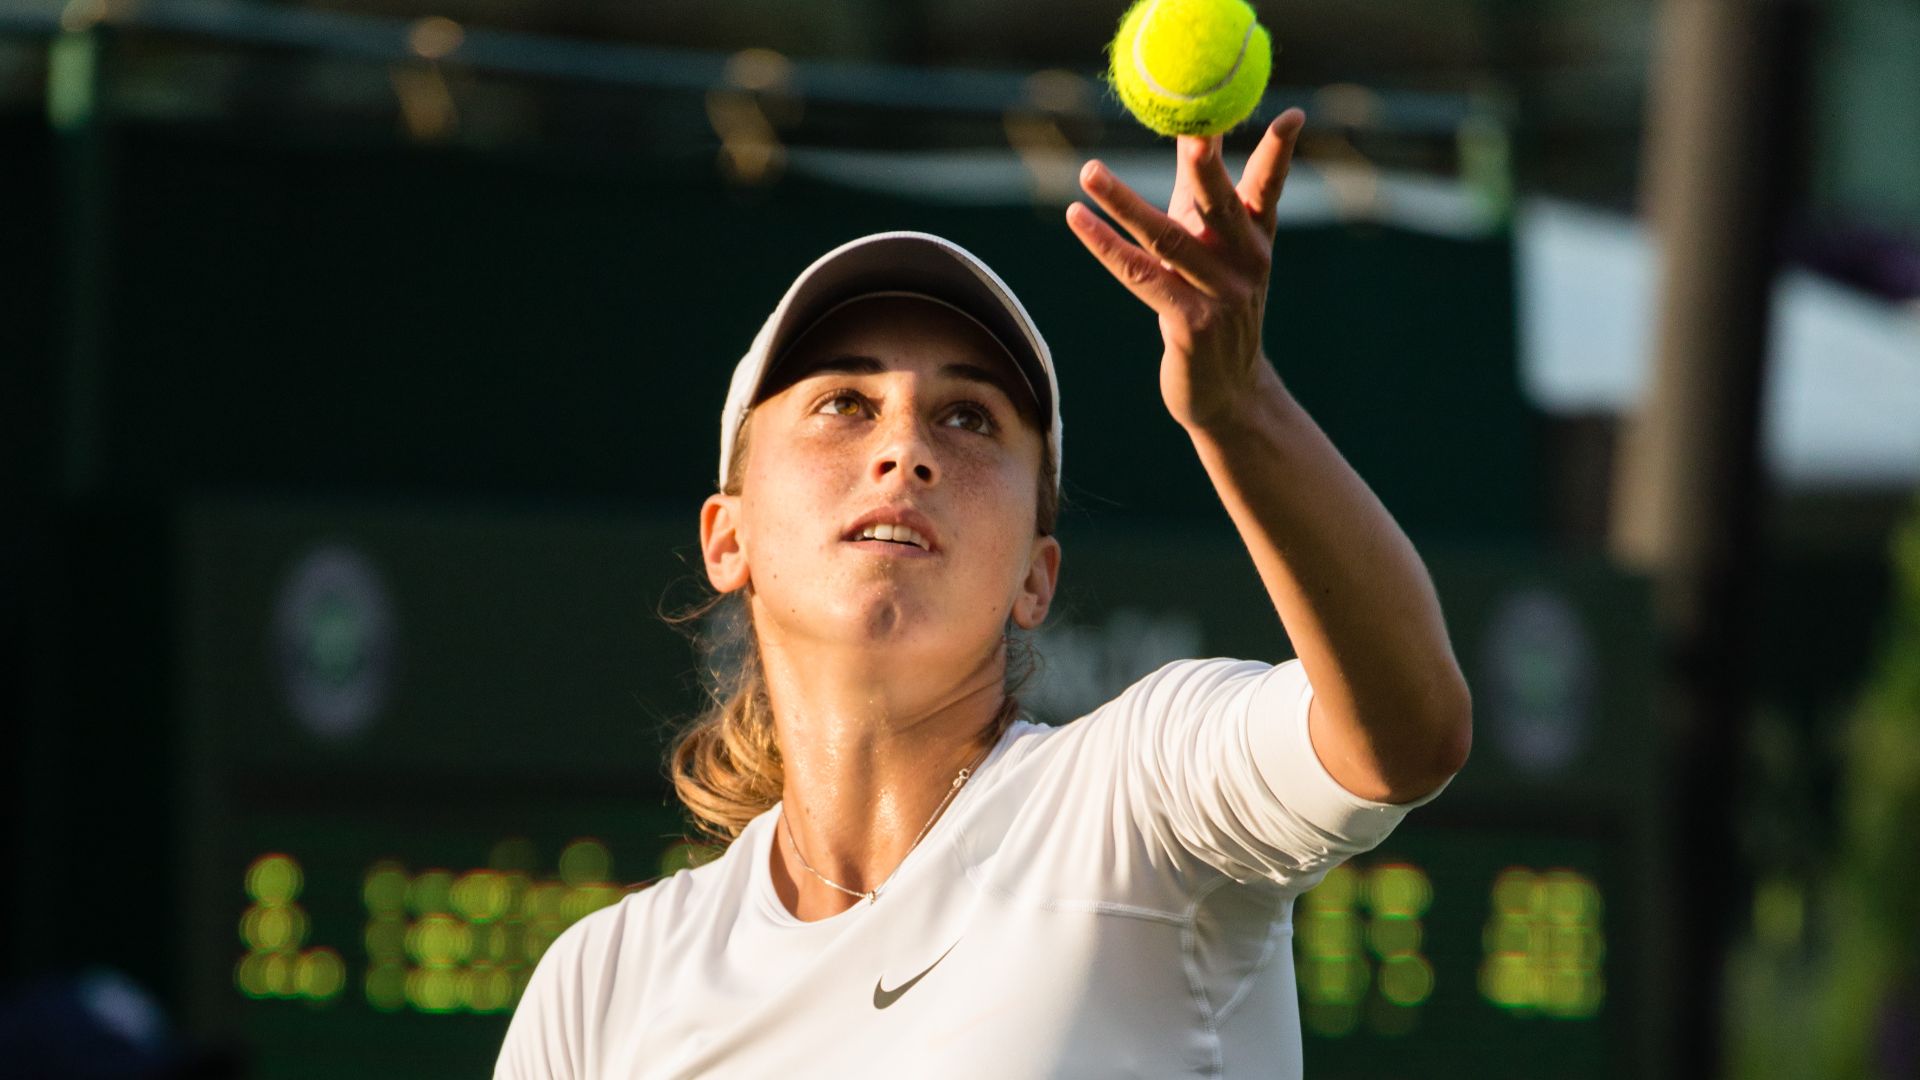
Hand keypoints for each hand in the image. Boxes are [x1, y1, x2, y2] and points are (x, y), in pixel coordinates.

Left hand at [1066, 108, 1305, 431]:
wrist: (1226, 391)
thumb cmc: (1213, 304)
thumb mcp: (1212, 249)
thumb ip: (1199, 193)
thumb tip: (1191, 130)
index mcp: (1256, 239)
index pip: (1270, 187)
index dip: (1279, 153)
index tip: (1292, 114)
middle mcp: (1245, 263)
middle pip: (1221, 205)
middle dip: (1206, 168)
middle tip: (1192, 133)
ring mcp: (1219, 295)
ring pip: (1166, 238)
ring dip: (1123, 202)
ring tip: (1088, 171)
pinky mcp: (1189, 324)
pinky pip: (1139, 276)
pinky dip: (1106, 245)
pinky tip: (1078, 218)